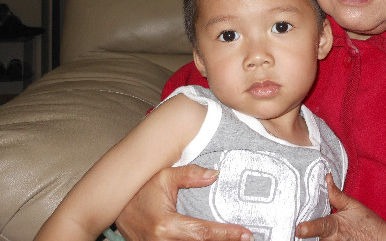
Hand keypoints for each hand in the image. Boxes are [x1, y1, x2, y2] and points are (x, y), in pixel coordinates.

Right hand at [116, 165, 253, 240]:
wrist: (115, 208)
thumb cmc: (140, 191)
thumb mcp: (164, 177)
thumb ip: (190, 175)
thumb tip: (215, 175)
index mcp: (166, 226)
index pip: (203, 233)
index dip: (227, 234)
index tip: (246, 233)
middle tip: (248, 238)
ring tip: (236, 240)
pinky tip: (216, 240)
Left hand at [296, 175, 385, 240]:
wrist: (380, 240)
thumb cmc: (367, 223)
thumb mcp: (352, 205)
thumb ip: (336, 194)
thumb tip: (327, 178)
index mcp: (335, 226)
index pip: (321, 227)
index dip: (309, 228)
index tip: (298, 229)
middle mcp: (332, 240)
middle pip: (311, 238)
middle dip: (304, 231)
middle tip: (296, 226)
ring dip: (310, 237)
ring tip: (306, 230)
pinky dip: (316, 240)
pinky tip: (313, 236)